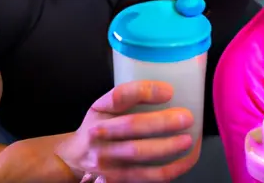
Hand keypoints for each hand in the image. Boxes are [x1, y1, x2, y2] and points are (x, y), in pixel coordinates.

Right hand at [55, 81, 196, 182]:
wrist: (74, 156)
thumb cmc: (99, 123)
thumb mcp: (105, 103)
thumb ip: (129, 95)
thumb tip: (169, 90)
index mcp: (100, 110)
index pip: (120, 96)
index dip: (145, 91)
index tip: (169, 91)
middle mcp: (100, 134)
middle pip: (131, 126)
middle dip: (161, 122)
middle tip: (186, 117)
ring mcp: (106, 160)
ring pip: (139, 155)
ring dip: (167, 149)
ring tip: (189, 140)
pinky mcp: (116, 180)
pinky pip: (146, 177)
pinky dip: (169, 170)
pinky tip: (185, 160)